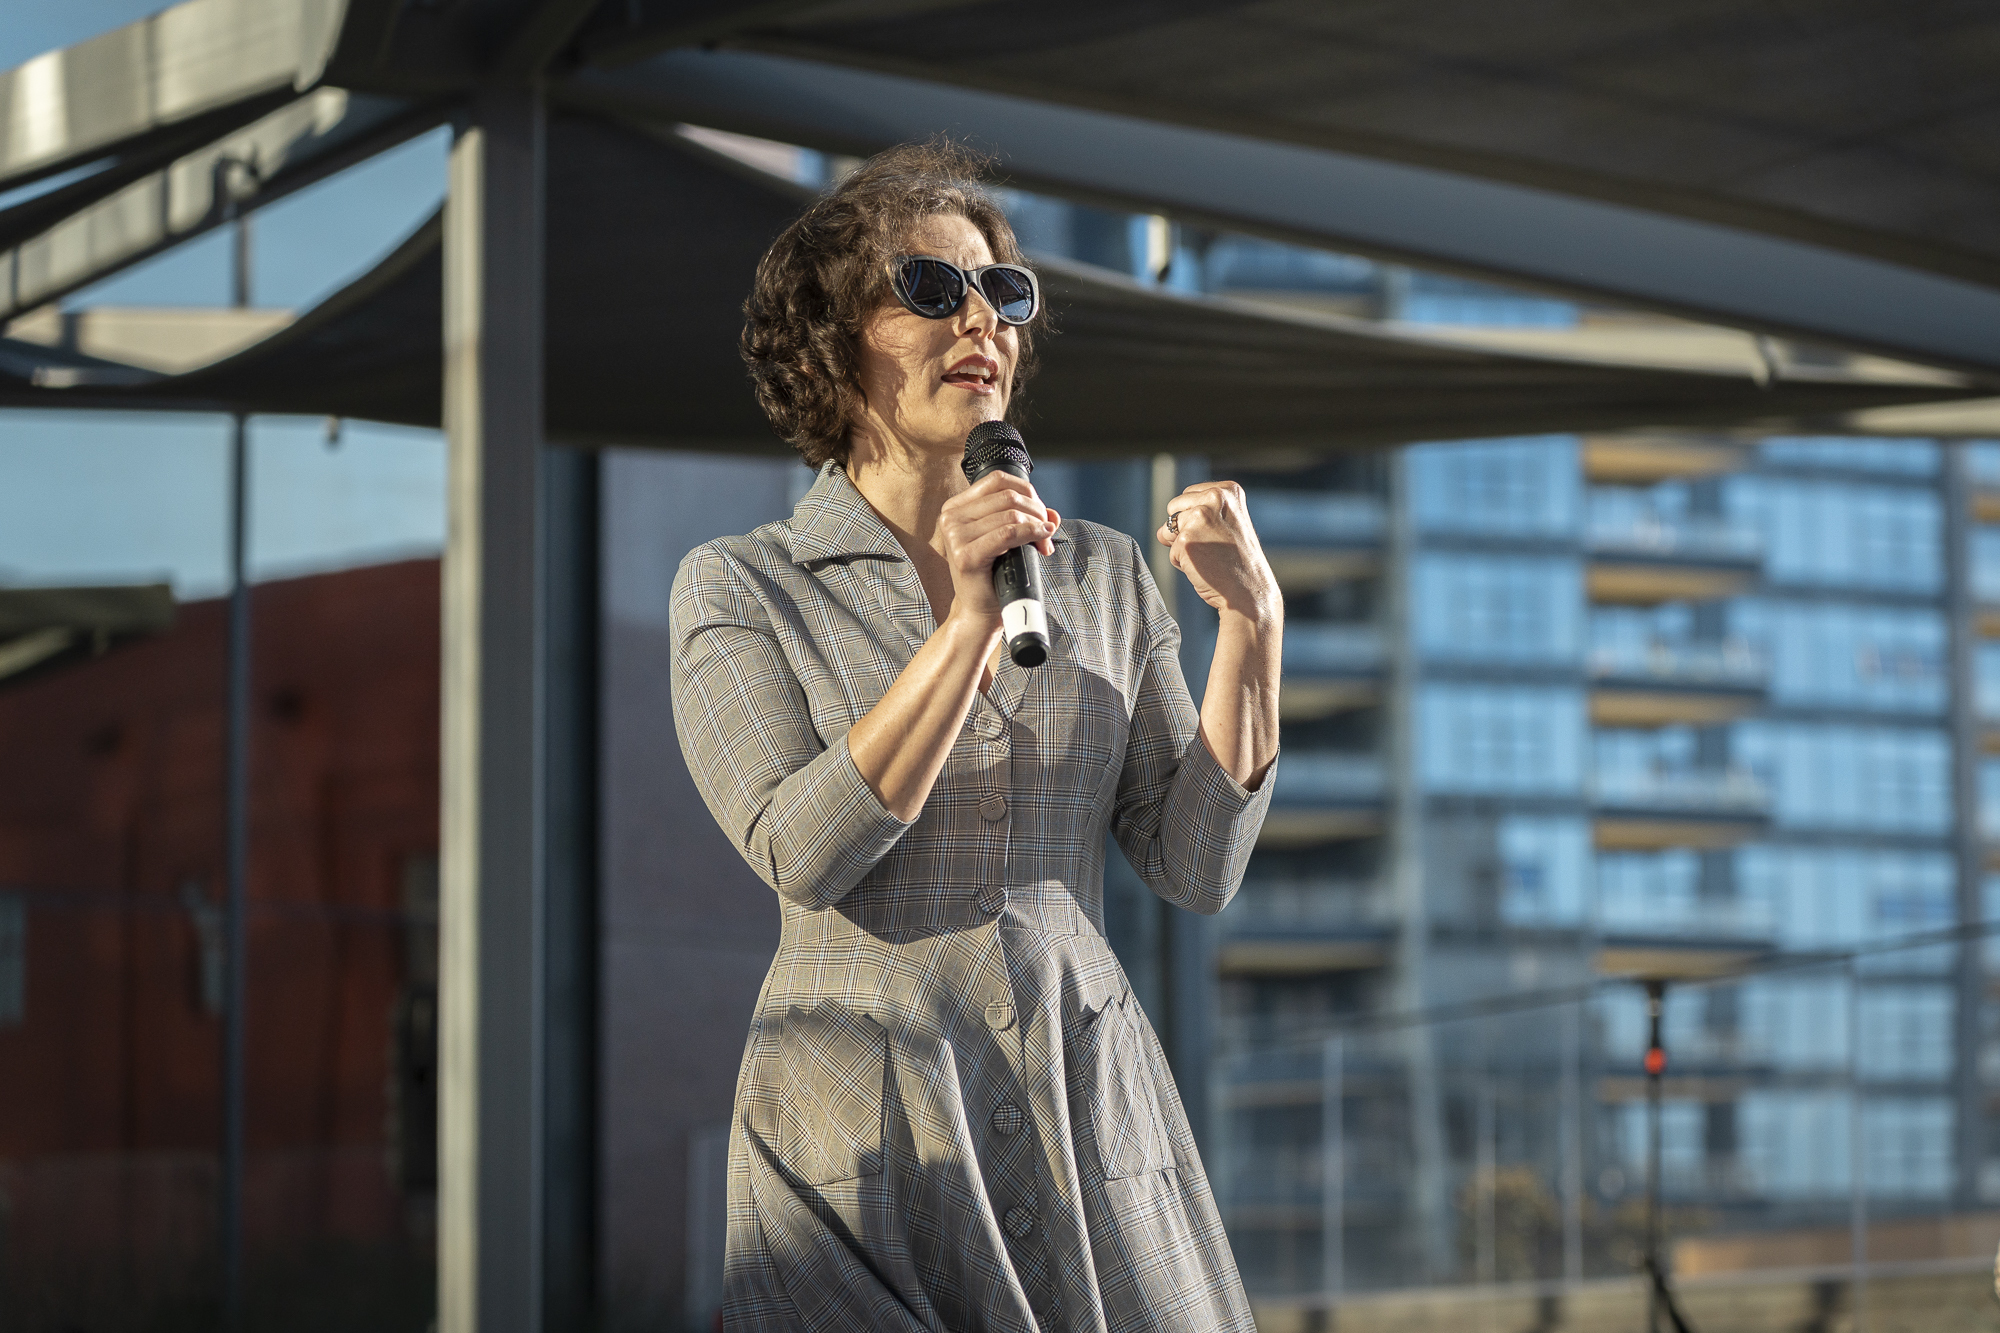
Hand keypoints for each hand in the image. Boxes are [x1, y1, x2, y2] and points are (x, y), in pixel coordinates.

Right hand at [936, 471, 1060, 626]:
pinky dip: (1031, 534)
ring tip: (1044, 543)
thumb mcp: (1007, 539)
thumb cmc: (993, 574)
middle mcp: (951, 518)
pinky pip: (1008, 534)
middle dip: (1037, 511)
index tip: (1040, 513)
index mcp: (956, 507)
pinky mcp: (966, 556)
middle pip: (1008, 496)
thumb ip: (1026, 520)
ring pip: (1011, 514)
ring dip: (1037, 526)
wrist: (980, 610)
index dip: (1027, 491)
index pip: (998, 480)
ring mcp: (955, 536)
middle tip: (1047, 532)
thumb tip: (1053, 514)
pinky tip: (1042, 541)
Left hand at [1157, 480, 1279, 622]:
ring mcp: (1198, 519)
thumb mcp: (1229, 524)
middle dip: (1184, 528)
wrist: (1249, 593)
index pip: (1189, 494)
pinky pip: (1171, 551)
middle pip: (1174, 507)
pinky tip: (1205, 567)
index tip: (1219, 532)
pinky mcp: (1185, 541)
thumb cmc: (1239, 563)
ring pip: (1169, 530)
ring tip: (1209, 556)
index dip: (1196, 518)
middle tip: (1212, 546)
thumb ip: (1199, 514)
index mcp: (1228, 490)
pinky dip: (1182, 563)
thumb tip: (1161, 532)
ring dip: (1182, 546)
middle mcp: (1213, 498)